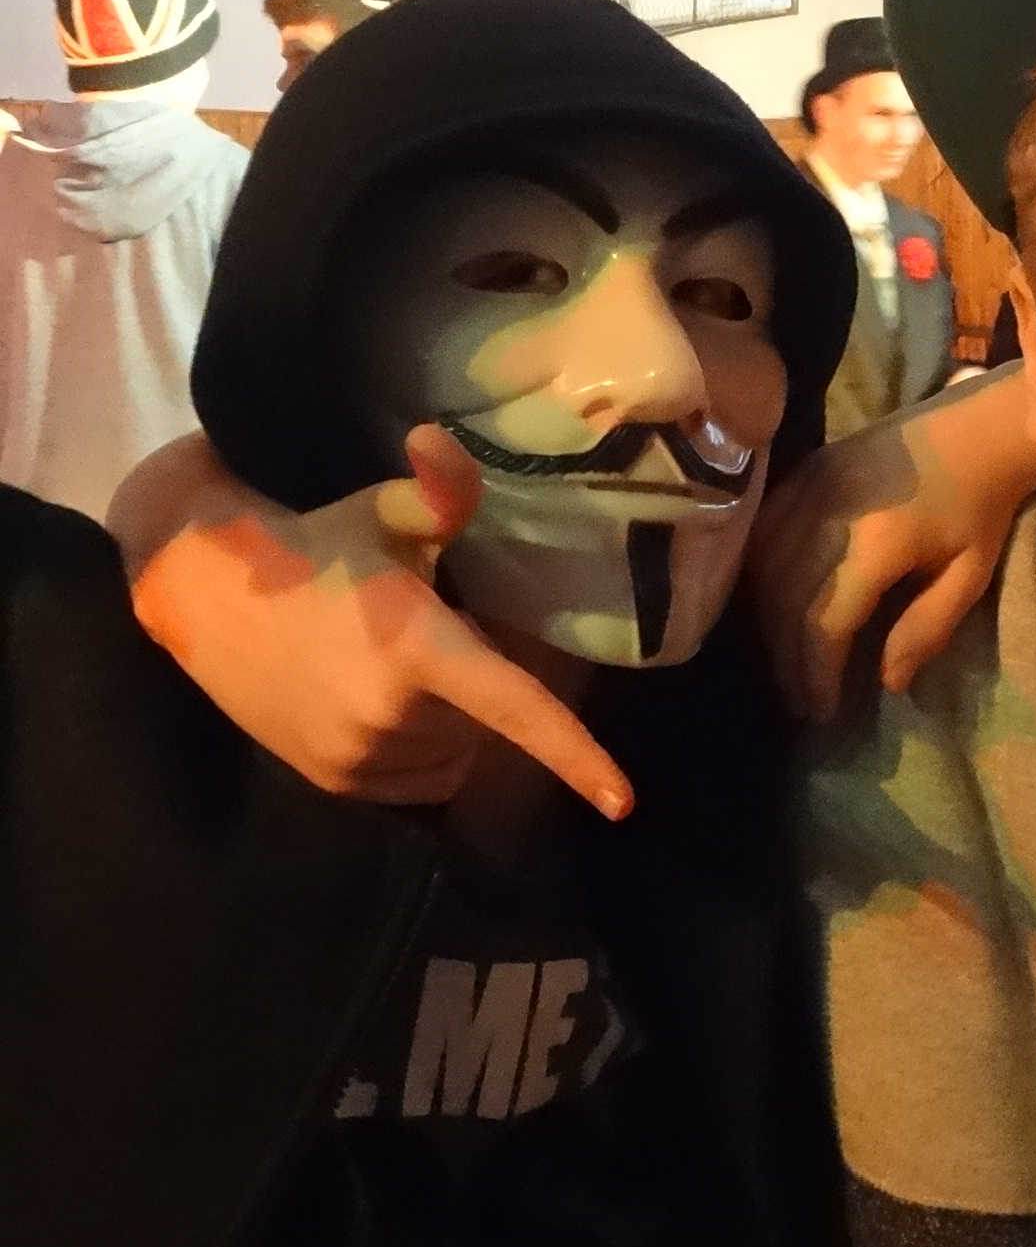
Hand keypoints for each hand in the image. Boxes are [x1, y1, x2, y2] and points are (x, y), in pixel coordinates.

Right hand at [118, 427, 632, 815]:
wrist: (202, 594)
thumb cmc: (312, 546)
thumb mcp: (379, 512)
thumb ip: (435, 491)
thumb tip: (444, 442)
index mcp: (418, 650)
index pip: (515, 710)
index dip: (575, 758)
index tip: (622, 803)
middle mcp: (391, 716)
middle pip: (489, 725)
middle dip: (488, 689)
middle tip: (451, 637)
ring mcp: (358, 756)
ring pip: (456, 756)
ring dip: (455, 723)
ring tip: (406, 667)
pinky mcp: (333, 780)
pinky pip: (415, 780)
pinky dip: (422, 749)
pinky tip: (388, 699)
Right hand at [751, 365, 1035, 718]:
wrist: (978, 429)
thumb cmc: (980, 507)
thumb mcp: (969, 576)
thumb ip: (926, 630)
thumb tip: (886, 683)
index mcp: (878, 540)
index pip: (824, 620)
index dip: (815, 671)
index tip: (821, 710)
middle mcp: (832, 510)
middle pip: (785, 599)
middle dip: (787, 658)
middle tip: (798, 698)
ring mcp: (811, 484)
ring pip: (763, 566)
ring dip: (767, 621)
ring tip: (786, 661)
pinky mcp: (803, 469)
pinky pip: (762, 529)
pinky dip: (757, 573)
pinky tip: (769, 606)